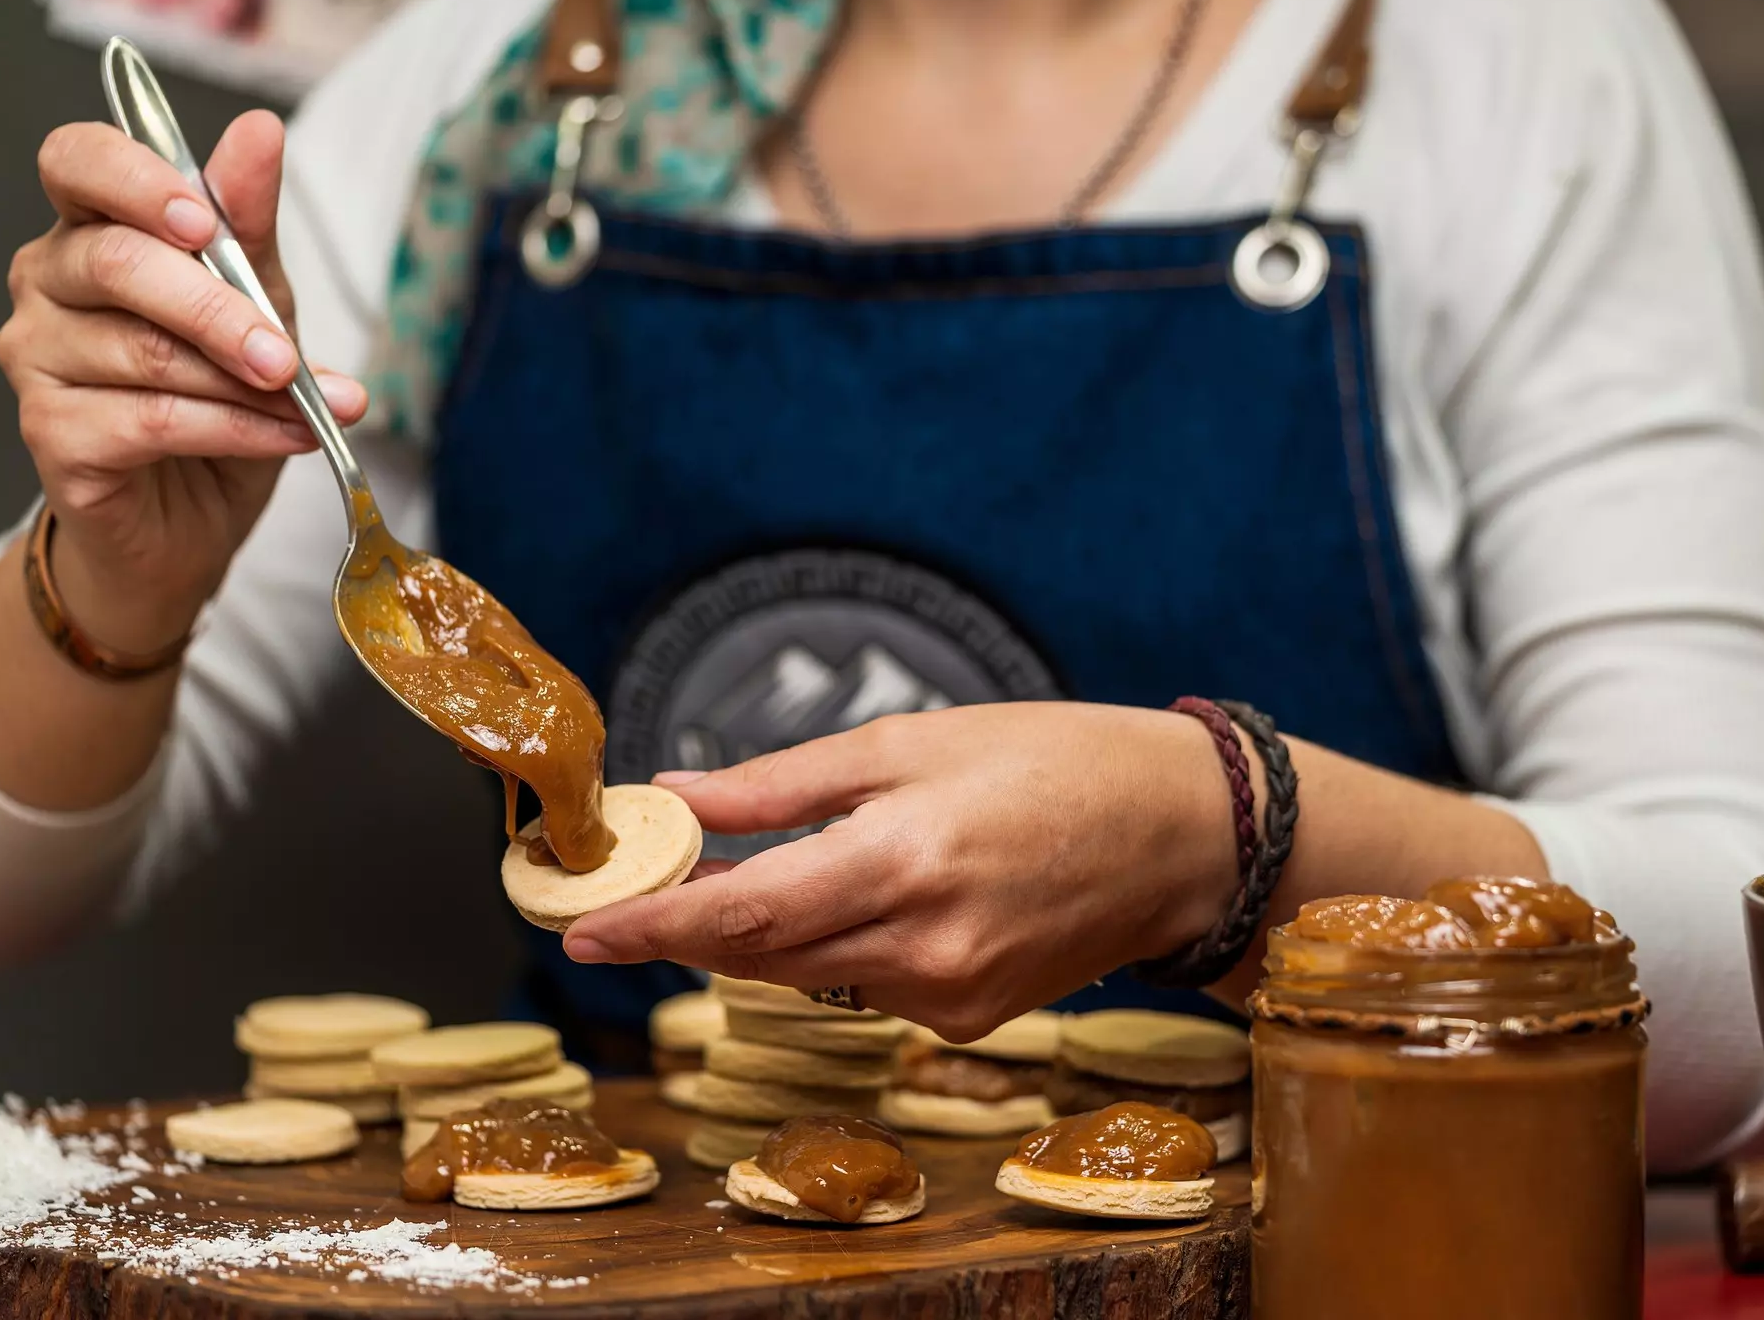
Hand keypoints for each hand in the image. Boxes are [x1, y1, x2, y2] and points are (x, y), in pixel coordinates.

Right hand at [0, 112, 367, 652]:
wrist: (194, 517)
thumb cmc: (224, 395)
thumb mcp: (259, 304)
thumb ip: (251, 226)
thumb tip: (259, 132)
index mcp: (92, 229)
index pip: (77, 160)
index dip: (136, 179)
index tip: (207, 220)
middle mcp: (47, 282)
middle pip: (117, 263)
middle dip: (220, 309)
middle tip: (286, 354)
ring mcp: (37, 357)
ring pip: (146, 352)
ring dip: (244, 384)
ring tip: (309, 406)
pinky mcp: (53, 433)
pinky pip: (152, 419)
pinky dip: (236, 429)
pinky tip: (285, 437)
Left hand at [564, 703, 1242, 1040]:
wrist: (1180, 836)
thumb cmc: (1055, 762)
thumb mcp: (913, 742)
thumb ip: (785, 784)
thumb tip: (678, 797)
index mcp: (906, 857)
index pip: (745, 914)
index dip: (654, 927)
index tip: (583, 934)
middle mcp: (925, 946)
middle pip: (763, 956)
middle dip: (694, 927)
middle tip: (642, 886)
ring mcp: (952, 996)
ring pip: (811, 975)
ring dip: (769, 933)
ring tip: (763, 872)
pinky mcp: (971, 1020)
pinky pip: (869, 987)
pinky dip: (845, 946)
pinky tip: (881, 896)